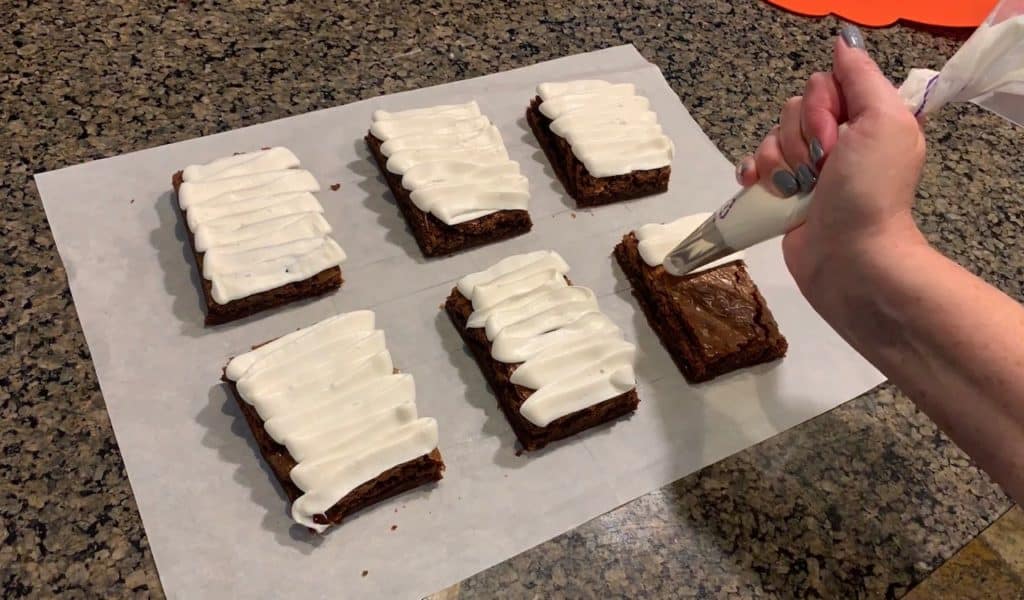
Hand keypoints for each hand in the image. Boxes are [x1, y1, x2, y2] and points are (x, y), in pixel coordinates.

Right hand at [736, 26, 928, 307]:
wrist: (850, 258)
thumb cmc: (870, 191)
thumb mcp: (884, 121)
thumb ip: (862, 77)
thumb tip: (841, 43)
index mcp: (867, 118)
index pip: (824, 85)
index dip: (822, 107)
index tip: (838, 137)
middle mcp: (838, 140)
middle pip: (792, 110)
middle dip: (800, 139)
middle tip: (822, 169)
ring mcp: (808, 169)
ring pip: (771, 139)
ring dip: (779, 163)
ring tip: (800, 190)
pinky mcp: (783, 194)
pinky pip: (755, 166)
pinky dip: (754, 175)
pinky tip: (762, 188)